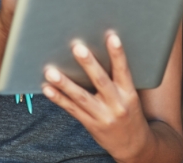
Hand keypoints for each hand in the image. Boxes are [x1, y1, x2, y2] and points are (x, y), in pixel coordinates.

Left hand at [42, 33, 153, 162]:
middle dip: (88, 64)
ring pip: (81, 97)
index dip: (118, 54)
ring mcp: (102, 116)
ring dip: (65, 83)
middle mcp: (116, 104)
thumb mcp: (131, 95)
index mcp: (129, 93)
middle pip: (101, 81)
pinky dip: (59, 98)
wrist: (134, 146)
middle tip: (77, 48)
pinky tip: (47, 88)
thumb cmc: (130, 112)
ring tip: (51, 71)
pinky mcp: (91, 124)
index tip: (112, 37)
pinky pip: (72, 109)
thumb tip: (100, 52)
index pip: (123, 70)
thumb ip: (118, 78)